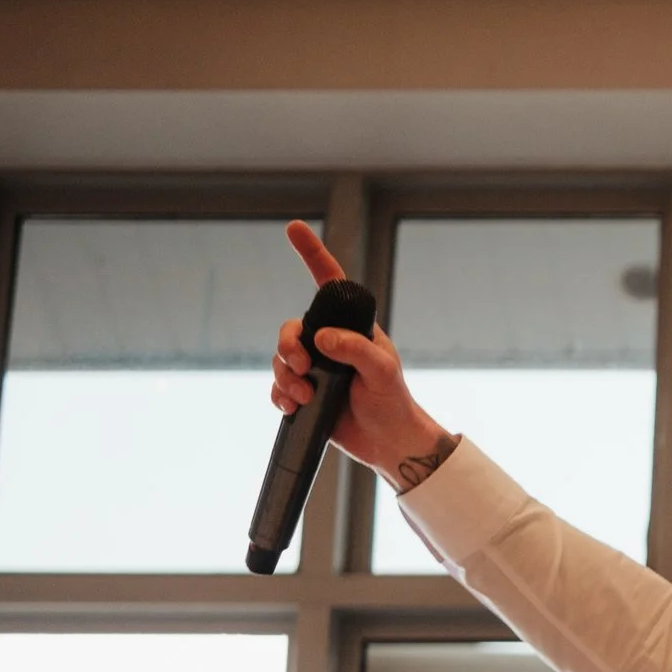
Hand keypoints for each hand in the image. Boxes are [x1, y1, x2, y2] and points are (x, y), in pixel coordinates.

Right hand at [269, 221, 456, 490]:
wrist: (388, 444)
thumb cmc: (393, 403)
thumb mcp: (382, 372)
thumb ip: (356, 350)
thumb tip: (321, 338)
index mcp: (352, 328)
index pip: (329, 285)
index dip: (312, 255)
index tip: (294, 227)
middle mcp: (330, 344)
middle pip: (291, 328)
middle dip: (287, 344)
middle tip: (301, 365)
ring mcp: (316, 369)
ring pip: (280, 359)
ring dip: (284, 376)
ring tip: (305, 396)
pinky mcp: (305, 394)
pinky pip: (278, 387)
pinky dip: (280, 395)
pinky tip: (293, 407)